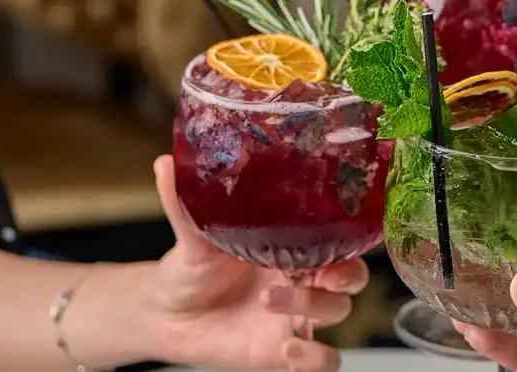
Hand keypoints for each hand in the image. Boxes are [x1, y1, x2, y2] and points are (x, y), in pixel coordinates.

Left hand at [144, 155, 366, 370]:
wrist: (167, 315)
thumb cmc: (189, 268)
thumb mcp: (191, 236)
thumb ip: (184, 203)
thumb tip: (165, 164)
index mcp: (292, 246)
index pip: (339, 239)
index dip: (347, 239)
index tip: (333, 234)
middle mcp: (303, 278)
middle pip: (351, 277)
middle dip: (345, 275)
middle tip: (319, 273)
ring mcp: (297, 316)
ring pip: (339, 312)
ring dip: (313, 307)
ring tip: (271, 301)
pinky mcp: (285, 349)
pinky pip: (324, 360)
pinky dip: (315, 358)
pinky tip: (287, 350)